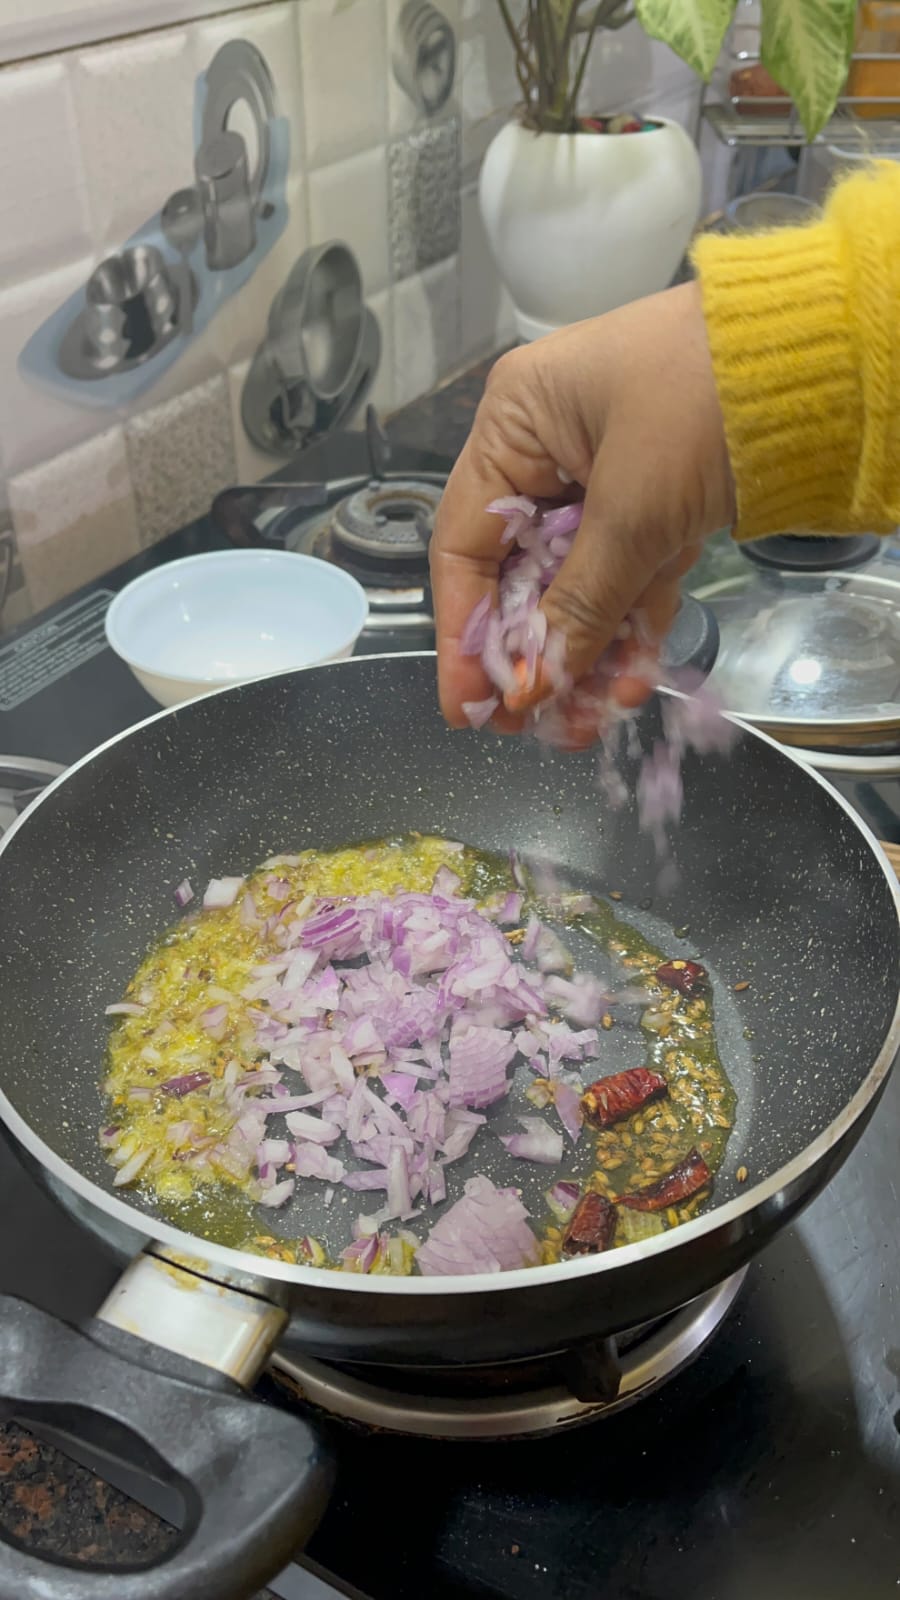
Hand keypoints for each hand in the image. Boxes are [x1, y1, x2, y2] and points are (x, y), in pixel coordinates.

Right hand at [430, 281, 734, 730]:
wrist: (824, 359)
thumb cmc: (703, 402)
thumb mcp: (632, 510)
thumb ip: (577, 604)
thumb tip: (533, 685)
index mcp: (515, 424)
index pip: (466, 544)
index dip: (464, 633)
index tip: (469, 708)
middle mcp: (548, 450)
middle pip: (520, 573)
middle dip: (530, 656)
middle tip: (532, 728)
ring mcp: (606, 477)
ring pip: (577, 585)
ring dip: (583, 656)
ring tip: (587, 725)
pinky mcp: (657, 503)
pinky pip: (629, 577)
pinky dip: (630, 628)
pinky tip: (631, 685)